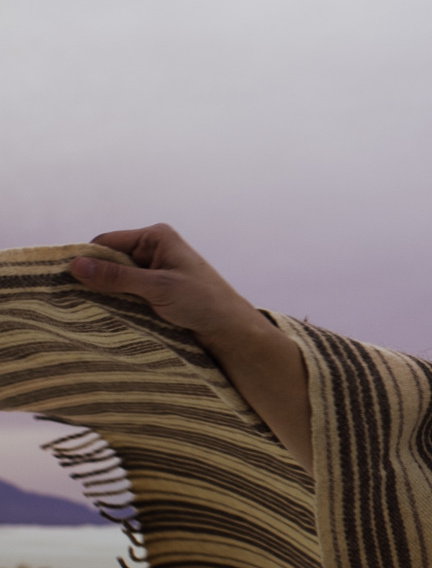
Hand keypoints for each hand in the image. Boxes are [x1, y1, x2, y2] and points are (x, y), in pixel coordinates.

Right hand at [69, 226, 313, 473]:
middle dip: (94, 278)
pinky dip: (116, 303)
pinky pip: (126, 294)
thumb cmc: (203, 302)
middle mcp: (154, 250)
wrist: (231, 330)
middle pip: (110, 260)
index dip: (87, 259)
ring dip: (106, 293)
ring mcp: (154, 272)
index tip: (64, 278)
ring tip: (85, 308)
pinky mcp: (155, 293)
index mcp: (156, 237)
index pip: (108, 242)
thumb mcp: (157, 287)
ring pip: (116, 280)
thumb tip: (76, 266)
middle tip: (71, 298)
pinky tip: (104, 315)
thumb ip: (117, 278)